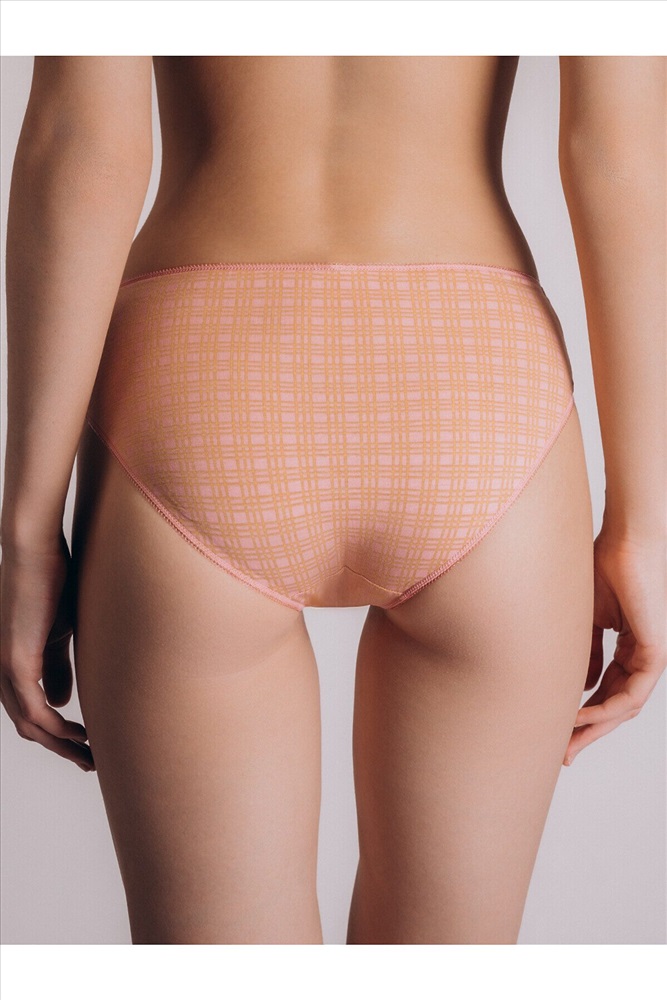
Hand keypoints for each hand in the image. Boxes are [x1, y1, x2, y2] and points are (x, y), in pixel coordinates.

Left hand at [0, 531, 94, 771]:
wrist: (35, 550)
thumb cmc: (50, 582)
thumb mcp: (58, 633)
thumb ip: (55, 667)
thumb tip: (58, 704)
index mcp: (8, 663)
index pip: (27, 713)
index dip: (55, 736)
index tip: (84, 746)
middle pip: (26, 727)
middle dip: (60, 749)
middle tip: (89, 762)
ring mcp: (2, 667)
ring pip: (28, 725)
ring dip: (60, 745)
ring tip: (89, 755)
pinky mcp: (15, 660)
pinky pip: (33, 710)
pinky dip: (56, 729)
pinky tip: (78, 735)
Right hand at [563, 529, 666, 765]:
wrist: (625, 540)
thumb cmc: (603, 567)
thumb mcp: (586, 620)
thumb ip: (587, 652)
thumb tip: (583, 684)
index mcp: (631, 648)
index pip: (608, 691)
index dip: (584, 714)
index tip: (558, 730)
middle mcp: (645, 656)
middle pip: (617, 706)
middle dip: (589, 732)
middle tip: (563, 753)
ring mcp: (653, 656)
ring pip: (626, 707)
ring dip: (595, 727)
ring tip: (568, 742)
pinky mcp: (657, 652)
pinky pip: (633, 694)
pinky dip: (606, 708)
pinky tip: (581, 717)